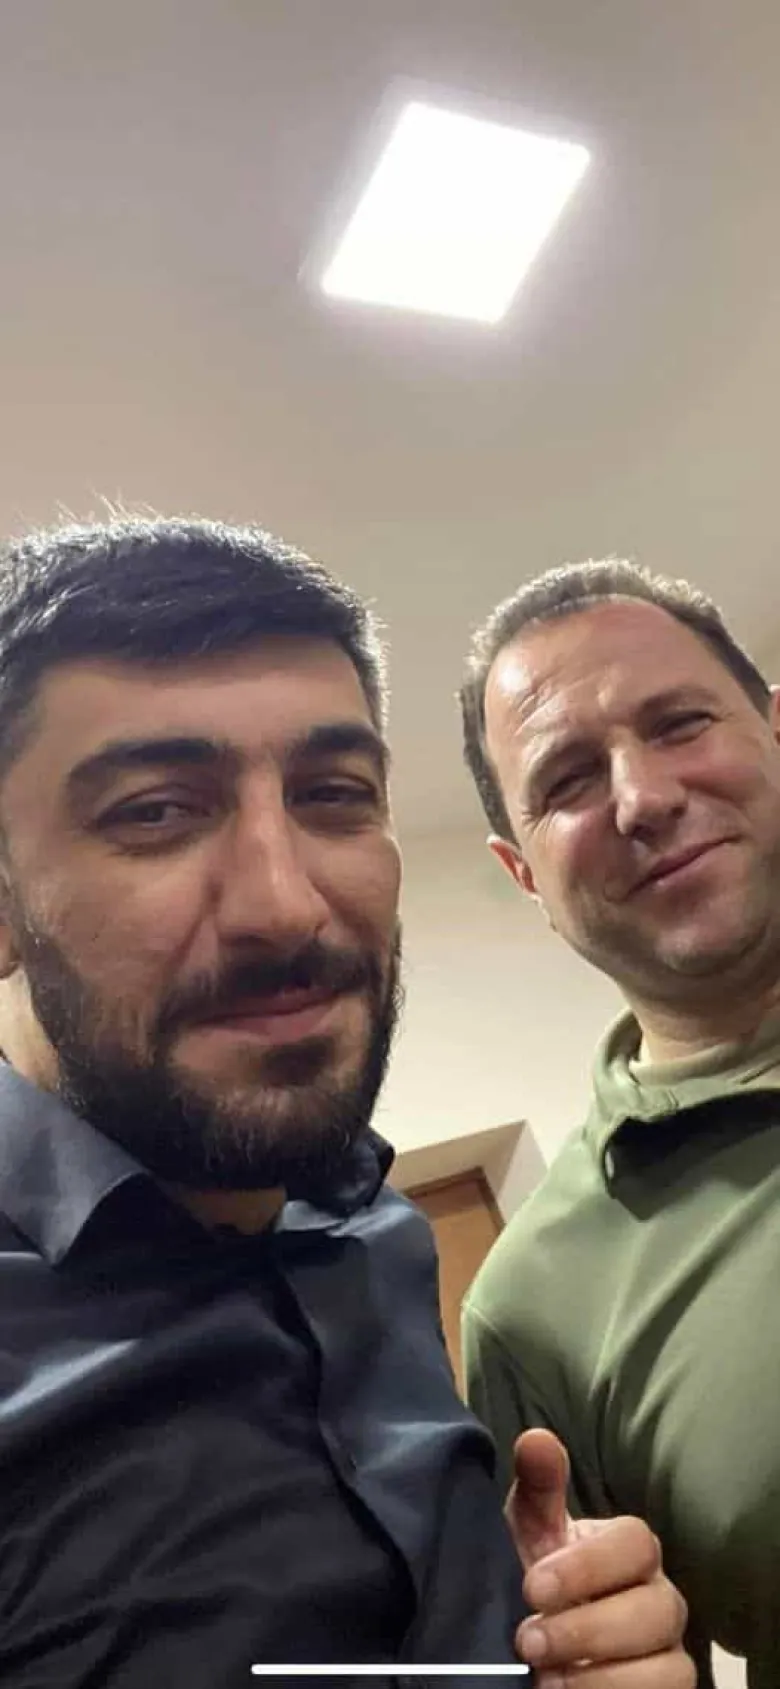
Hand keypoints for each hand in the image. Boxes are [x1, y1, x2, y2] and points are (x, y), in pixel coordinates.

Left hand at [506, 1429, 694, 1685]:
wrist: (534, 1638)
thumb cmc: (537, 1574)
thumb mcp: (529, 1530)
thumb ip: (538, 1489)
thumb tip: (537, 1439)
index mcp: (631, 1551)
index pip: (636, 1543)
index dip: (586, 1566)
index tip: (531, 1586)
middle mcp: (660, 1599)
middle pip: (657, 1610)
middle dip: (589, 1628)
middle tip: (529, 1641)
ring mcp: (667, 1652)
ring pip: (669, 1666)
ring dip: (605, 1677)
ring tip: (546, 1679)